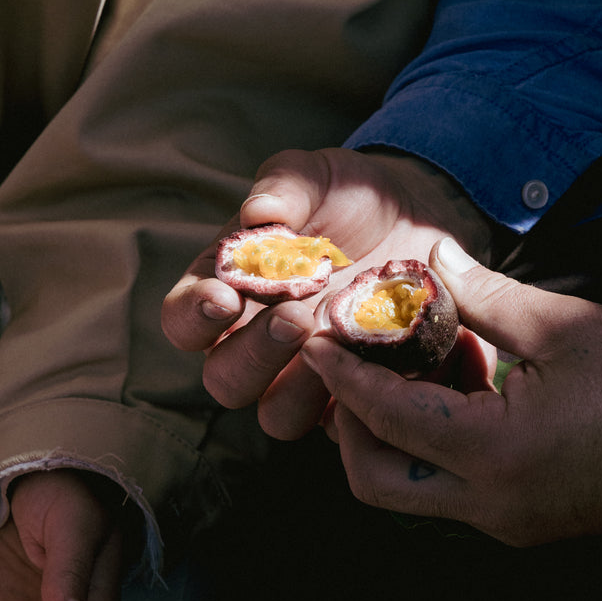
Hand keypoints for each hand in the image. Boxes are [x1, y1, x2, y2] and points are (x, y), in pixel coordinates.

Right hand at [162, 147, 492, 437]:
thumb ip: (286, 185)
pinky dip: (356, 401)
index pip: (182, 321)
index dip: (193, 316)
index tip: (225, 296)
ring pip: (276, 415)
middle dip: (255, 353)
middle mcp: (252, 344)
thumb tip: (259, 211)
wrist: (419, 219)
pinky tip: (381, 363)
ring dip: (301, 387)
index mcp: (226, 291)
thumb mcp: (318, 175)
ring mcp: (301, 378)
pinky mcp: (351, 395)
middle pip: (225, 380)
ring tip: (337, 341)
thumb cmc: (349, 195)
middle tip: (295, 315)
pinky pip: (342, 425)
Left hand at [302, 237, 601, 545]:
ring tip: (410, 365)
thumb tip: (436, 260)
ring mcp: (509, 520)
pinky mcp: (527, 519)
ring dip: (392, 435)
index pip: (387, 417)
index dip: (342, 376)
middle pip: (376, 481)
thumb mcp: (568, 326)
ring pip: (411, 491)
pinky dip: (432, 444)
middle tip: (351, 365)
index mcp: (495, 454)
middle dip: (350, 424)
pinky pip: (451, 488)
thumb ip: (488, 297)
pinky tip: (459, 385)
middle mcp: (491, 503)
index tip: (314, 340)